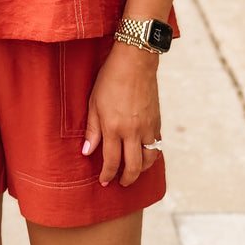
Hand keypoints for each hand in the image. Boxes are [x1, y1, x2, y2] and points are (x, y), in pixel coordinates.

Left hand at [82, 41, 161, 186]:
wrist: (135, 61)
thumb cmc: (110, 79)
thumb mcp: (94, 103)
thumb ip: (92, 129)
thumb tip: (87, 152)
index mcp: (113, 127)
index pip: (112, 161)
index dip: (107, 175)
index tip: (104, 181)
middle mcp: (133, 131)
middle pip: (133, 166)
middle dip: (126, 179)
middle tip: (120, 183)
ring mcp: (147, 127)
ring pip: (149, 159)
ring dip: (141, 170)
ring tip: (134, 172)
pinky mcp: (157, 121)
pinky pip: (157, 146)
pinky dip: (152, 155)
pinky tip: (145, 156)